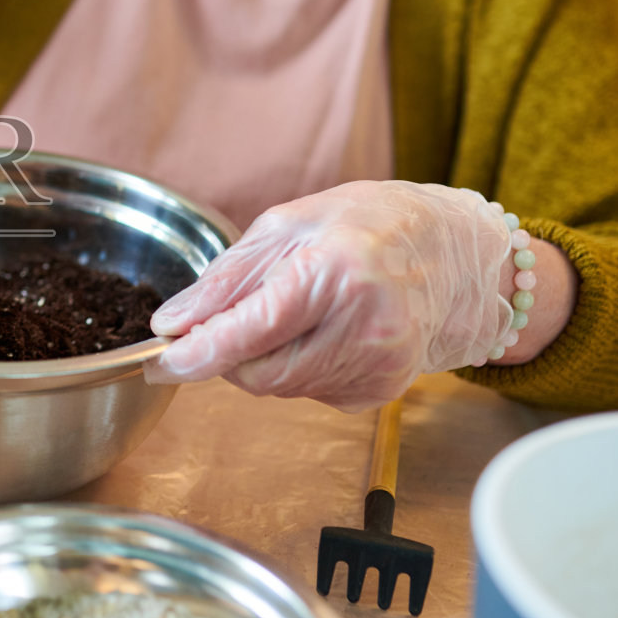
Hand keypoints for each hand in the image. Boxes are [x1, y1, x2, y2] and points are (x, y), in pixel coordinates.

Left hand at [145, 180, 512, 410]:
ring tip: (291, 312)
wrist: (458, 255)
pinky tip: (321, 331)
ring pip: (280, 388)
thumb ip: (225, 280)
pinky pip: (309, 394)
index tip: (160, 360)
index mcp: (337, 271)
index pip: (252, 330)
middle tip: (227, 320)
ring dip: (262, 360)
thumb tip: (172, 324)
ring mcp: (379, 364)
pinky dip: (296, 368)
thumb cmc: (370, 224)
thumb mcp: (288, 225)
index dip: (198, 352)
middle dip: (226, 355)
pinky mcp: (382, 390)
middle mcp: (365, 325)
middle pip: (258, 373)